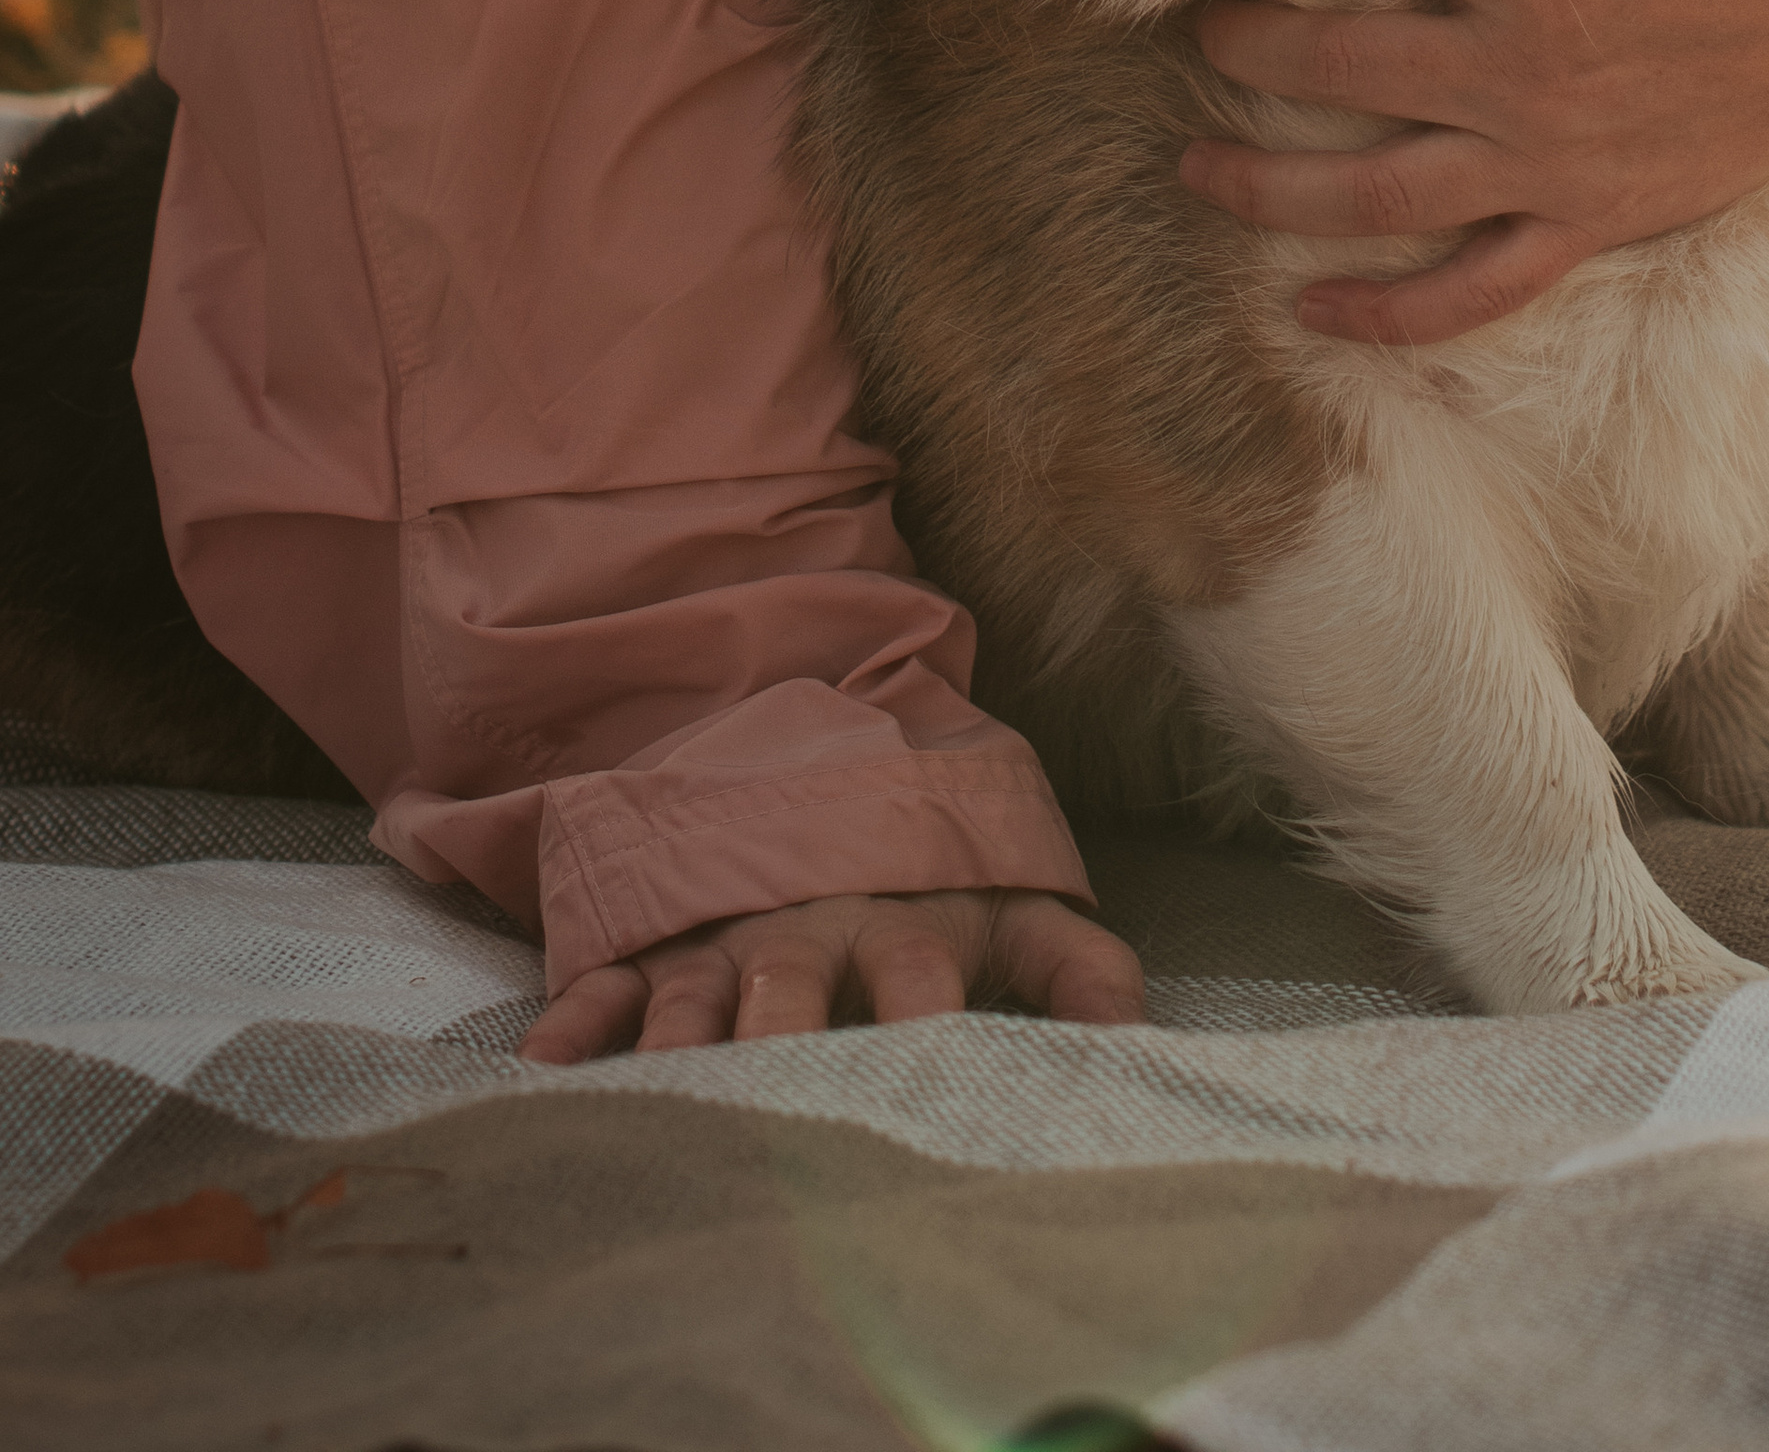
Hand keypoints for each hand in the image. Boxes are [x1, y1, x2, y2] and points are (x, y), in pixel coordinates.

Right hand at [518, 886, 1144, 1059]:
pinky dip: (577, 1016)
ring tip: (651, 1097)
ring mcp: (729, 929)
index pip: (920, 985)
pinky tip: (544, 1063)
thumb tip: (1143, 1046)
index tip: (922, 1087)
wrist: (836, 750)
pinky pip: (608, 974)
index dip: (923, 1032)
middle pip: (790, 988)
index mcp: (909, 924)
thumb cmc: (943, 867)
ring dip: (673, 1043)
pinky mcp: (662, 934)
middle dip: (778, 1041)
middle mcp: (814, 929)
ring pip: (694, 990)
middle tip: (763, 1098)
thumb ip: (1086, 972)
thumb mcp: (1021, 903)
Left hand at [1181, 0, 1768, 348]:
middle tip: (1190, 26)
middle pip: (1331, 65)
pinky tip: (1311, 313)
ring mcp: (1552, 155)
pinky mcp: (1591, 218)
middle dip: (1242, 46)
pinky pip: (1470, 290)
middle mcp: (1522, 62)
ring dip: (1267, 188)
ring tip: (1191, 170)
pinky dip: (1386, 313)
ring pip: (1372, 192)